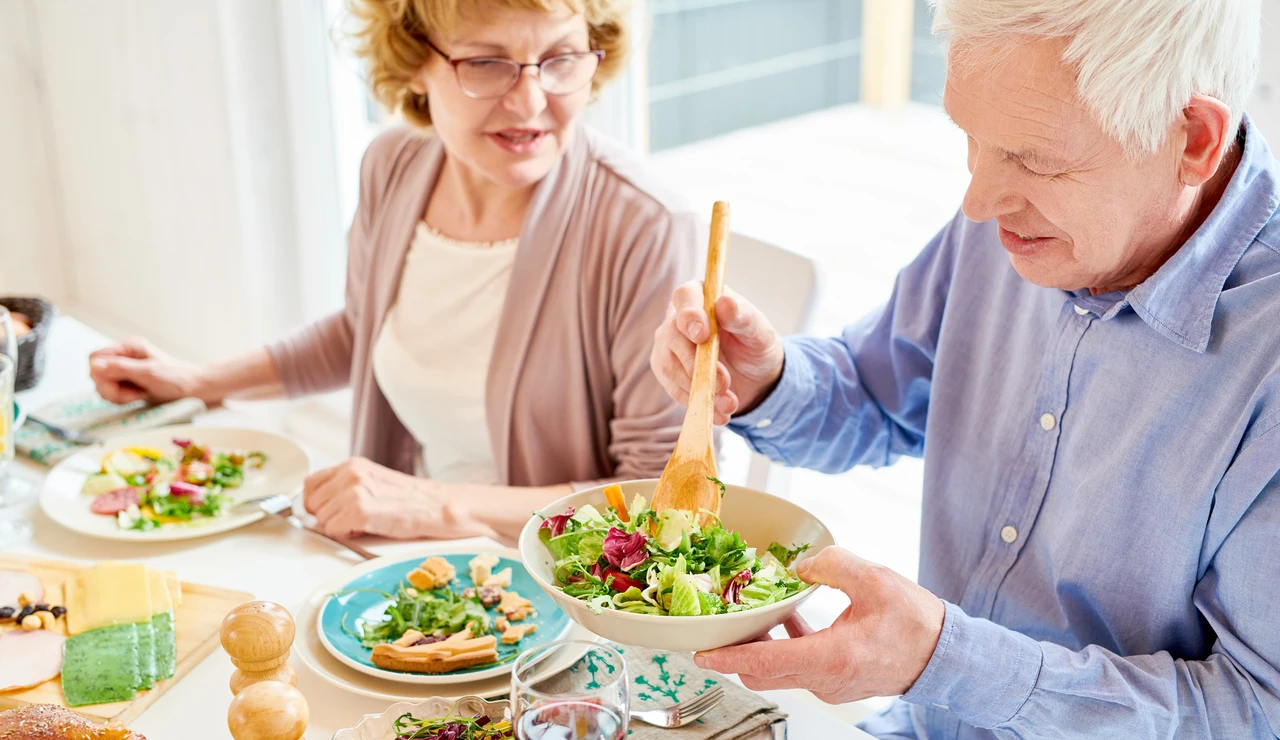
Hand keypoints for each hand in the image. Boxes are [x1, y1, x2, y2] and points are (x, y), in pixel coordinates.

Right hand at [89, 338, 209, 404]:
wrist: (195, 389)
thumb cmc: (177, 379)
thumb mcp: (149, 374)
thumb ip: (121, 368)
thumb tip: (95, 365)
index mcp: (129, 347)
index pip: (95, 357)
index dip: (100, 374)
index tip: (118, 384)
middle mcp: (124, 356)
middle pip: (96, 373)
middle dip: (110, 388)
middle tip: (133, 394)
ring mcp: (125, 370)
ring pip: (102, 385)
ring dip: (117, 395)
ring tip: (139, 395)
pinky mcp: (128, 383)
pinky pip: (112, 392)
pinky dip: (122, 398)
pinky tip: (138, 397)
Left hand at [302, 457, 493, 539]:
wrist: (440, 507)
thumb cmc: (412, 501)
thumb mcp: (374, 484)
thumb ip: (346, 490)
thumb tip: (317, 509)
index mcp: (353, 465)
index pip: (309, 484)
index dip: (314, 503)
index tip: (325, 514)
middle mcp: (352, 473)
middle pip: (312, 504)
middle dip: (327, 517)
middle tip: (352, 521)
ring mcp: (356, 491)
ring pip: (321, 519)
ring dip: (339, 527)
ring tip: (364, 524)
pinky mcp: (362, 511)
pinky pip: (334, 530)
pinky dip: (347, 535)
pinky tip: (368, 529)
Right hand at [650, 283, 784, 423]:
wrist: (754, 377)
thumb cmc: (755, 344)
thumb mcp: (759, 331)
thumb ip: (743, 316)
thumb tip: (725, 303)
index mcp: (701, 297)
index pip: (685, 297)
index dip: (689, 315)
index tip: (701, 335)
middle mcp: (678, 320)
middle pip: (673, 336)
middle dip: (697, 363)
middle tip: (724, 383)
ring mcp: (669, 347)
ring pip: (671, 367)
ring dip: (699, 388)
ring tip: (729, 403)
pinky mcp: (668, 373)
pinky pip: (674, 390)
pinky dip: (697, 403)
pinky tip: (719, 412)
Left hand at [693, 547, 944, 703]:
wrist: (945, 655)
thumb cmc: (915, 622)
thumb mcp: (874, 579)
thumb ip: (833, 565)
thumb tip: (801, 564)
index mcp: (829, 658)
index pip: (763, 662)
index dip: (728, 657)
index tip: (701, 653)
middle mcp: (824, 680)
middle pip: (763, 672)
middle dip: (736, 650)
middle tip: (720, 623)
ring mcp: (830, 686)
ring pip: (779, 671)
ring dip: (761, 646)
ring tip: (752, 614)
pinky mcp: (837, 682)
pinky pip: (798, 668)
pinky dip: (785, 646)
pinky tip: (788, 619)